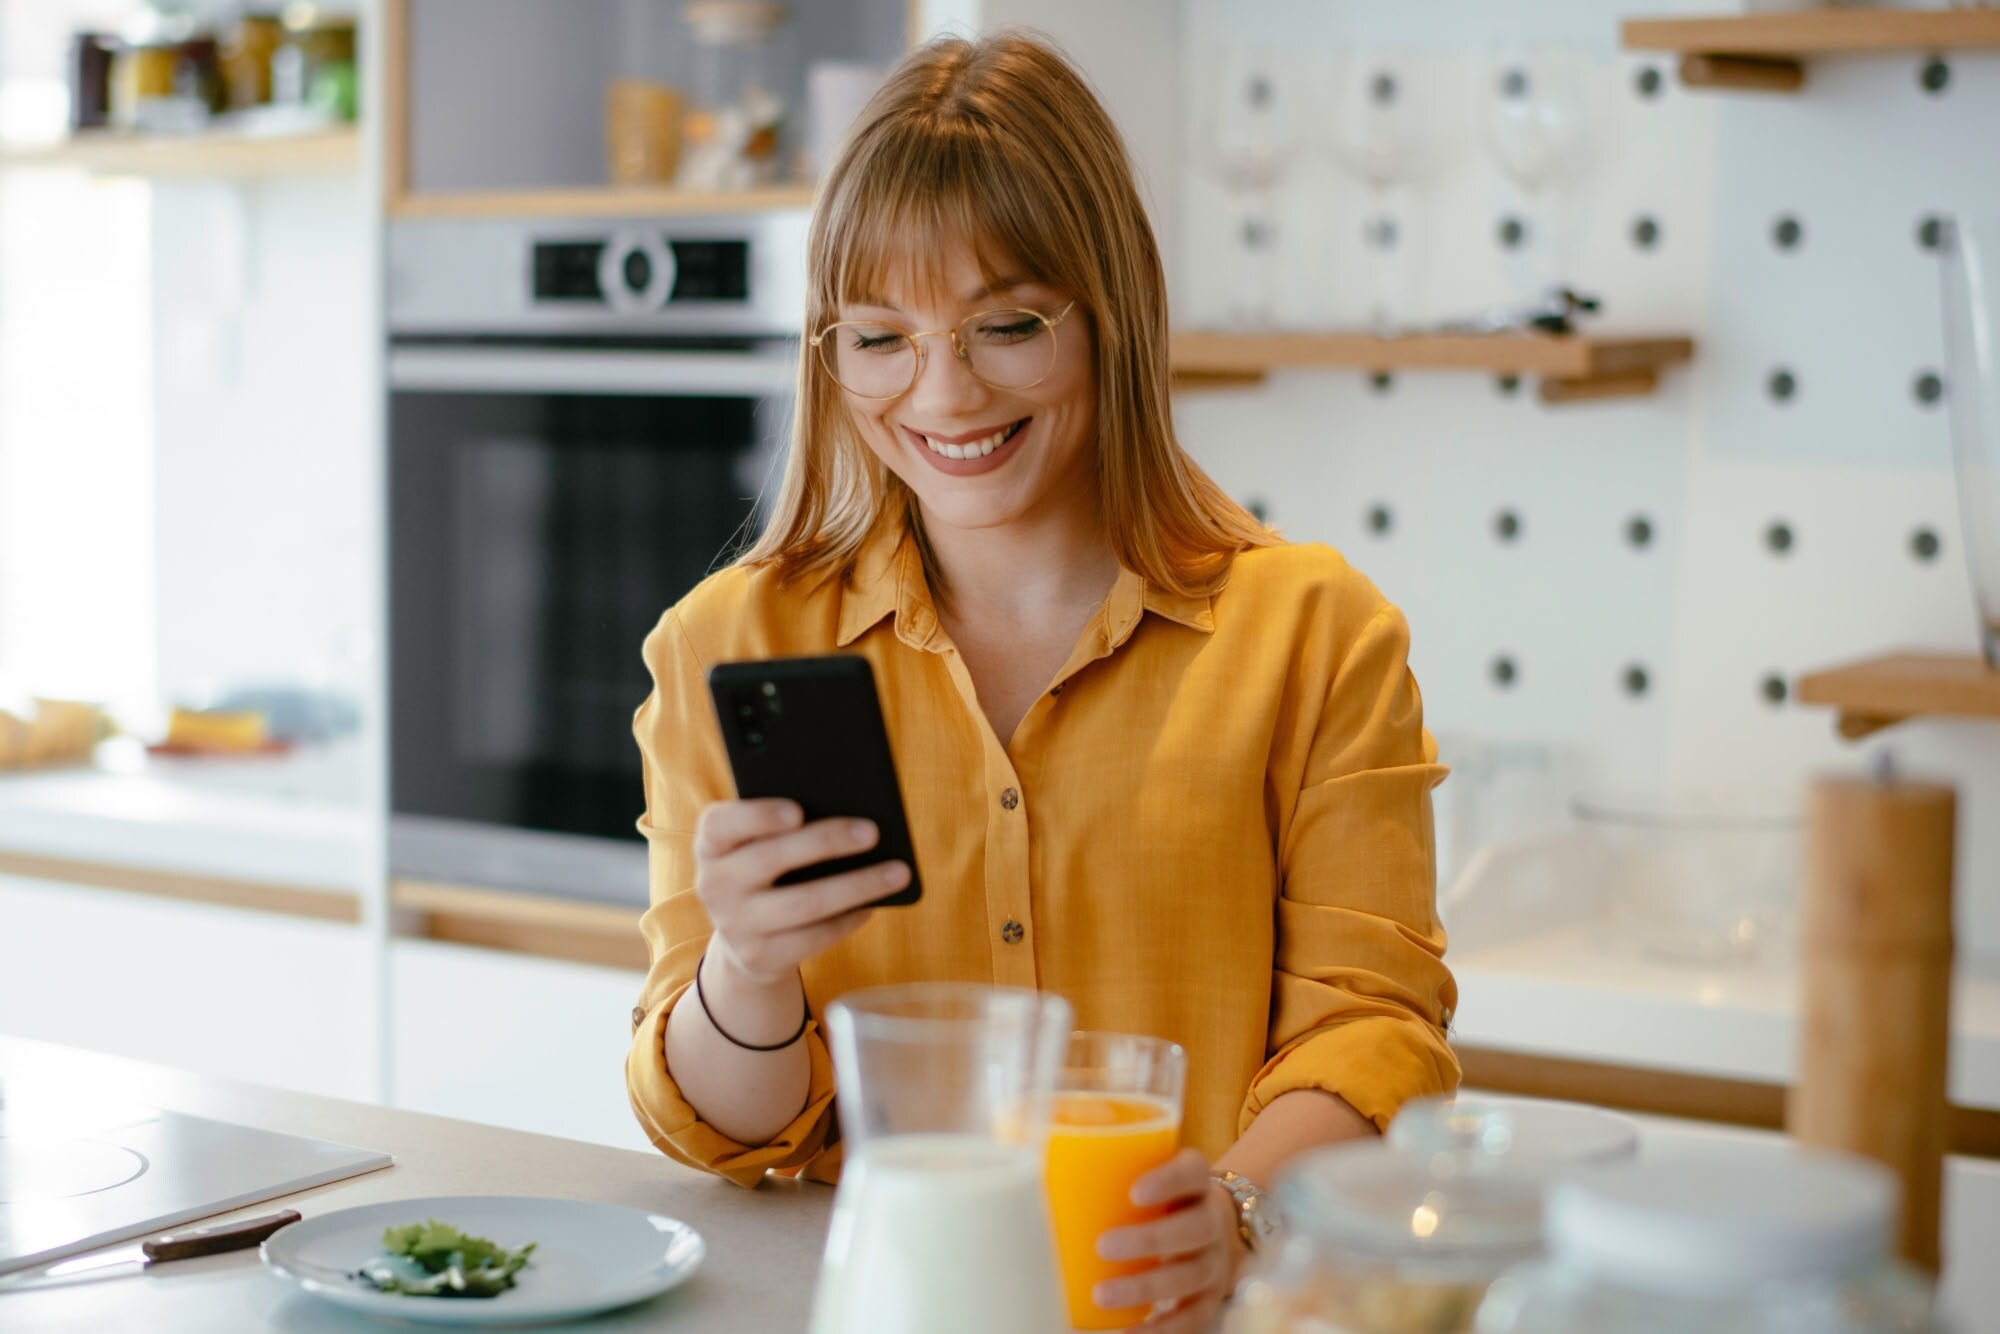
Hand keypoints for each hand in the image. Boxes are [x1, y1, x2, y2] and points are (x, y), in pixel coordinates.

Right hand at [691, 799, 910, 985]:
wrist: (742, 936)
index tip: (798, 810)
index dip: (757, 816)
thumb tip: (852, 815)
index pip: (720, 825)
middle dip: (826, 842)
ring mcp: (734, 926)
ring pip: (804, 903)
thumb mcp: (759, 843)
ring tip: (898, 872)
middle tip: (872, 832)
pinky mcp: (759, 958)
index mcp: (712, 845)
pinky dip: (849, 919)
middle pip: (771, 859)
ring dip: (857, 885)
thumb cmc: (765, 869)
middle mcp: (714, 885)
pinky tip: (874, 904)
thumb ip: (786, 824)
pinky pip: (814, 937)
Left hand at [1093, 1148, 1244, 1331]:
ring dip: (1146, 1288)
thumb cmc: (1158, 1198)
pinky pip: (1192, 1319)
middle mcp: (1211, 1220)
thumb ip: (1099, 1166)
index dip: (1168, 1180)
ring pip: (1191, 1275)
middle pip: (1195, 1227)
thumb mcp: (1143, 1174)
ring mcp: (1214, 1262)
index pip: (1193, 1171)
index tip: (1134, 1192)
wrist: (1211, 1228)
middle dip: (1150, 1240)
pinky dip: (1161, 1331)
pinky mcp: (1210, 1299)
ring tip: (1103, 1295)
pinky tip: (1126, 1333)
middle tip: (1104, 1246)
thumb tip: (1024, 1151)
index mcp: (1195, 1182)